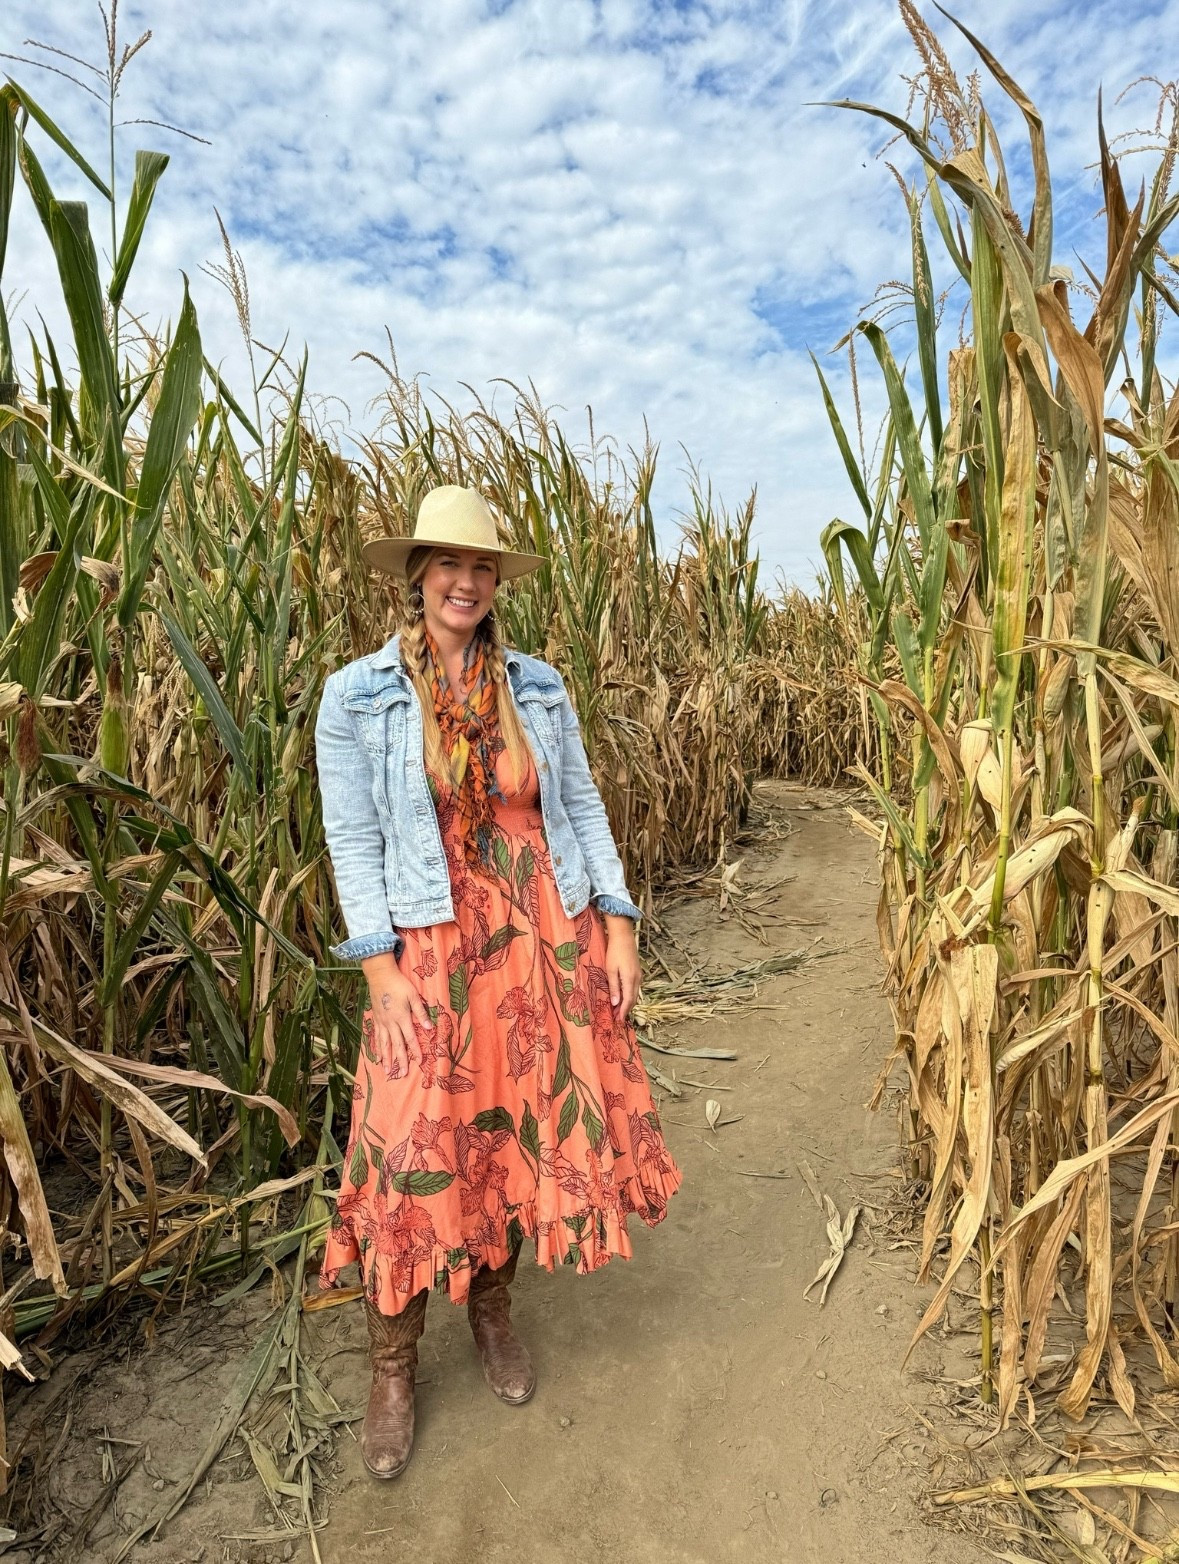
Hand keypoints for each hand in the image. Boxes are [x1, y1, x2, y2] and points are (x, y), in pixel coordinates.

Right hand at [361, 951, 433, 1076]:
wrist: (379, 975)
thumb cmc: (399, 984)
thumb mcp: (413, 995)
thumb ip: (421, 1012)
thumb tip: (430, 1028)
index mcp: (402, 1017)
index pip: (410, 1038)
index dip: (416, 1050)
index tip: (420, 1062)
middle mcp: (390, 1023)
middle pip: (397, 1045)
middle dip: (401, 1060)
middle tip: (403, 1074)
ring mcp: (381, 1022)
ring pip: (384, 1044)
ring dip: (387, 1058)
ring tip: (388, 1071)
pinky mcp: (376, 1020)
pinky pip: (376, 1038)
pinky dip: (377, 1049)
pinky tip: (377, 1057)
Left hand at [603, 915, 640, 1022]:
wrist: (624, 936)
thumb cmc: (614, 952)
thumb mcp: (610, 970)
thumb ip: (614, 987)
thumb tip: (615, 1003)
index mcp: (630, 979)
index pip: (628, 1001)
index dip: (623, 1012)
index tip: (618, 1021)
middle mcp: (637, 979)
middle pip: (633, 999)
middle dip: (626, 1010)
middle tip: (617, 1018)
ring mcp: (639, 975)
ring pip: (635, 994)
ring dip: (628, 1003)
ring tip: (618, 1010)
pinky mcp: (637, 971)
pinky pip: (635, 988)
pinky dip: (629, 995)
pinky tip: (622, 996)